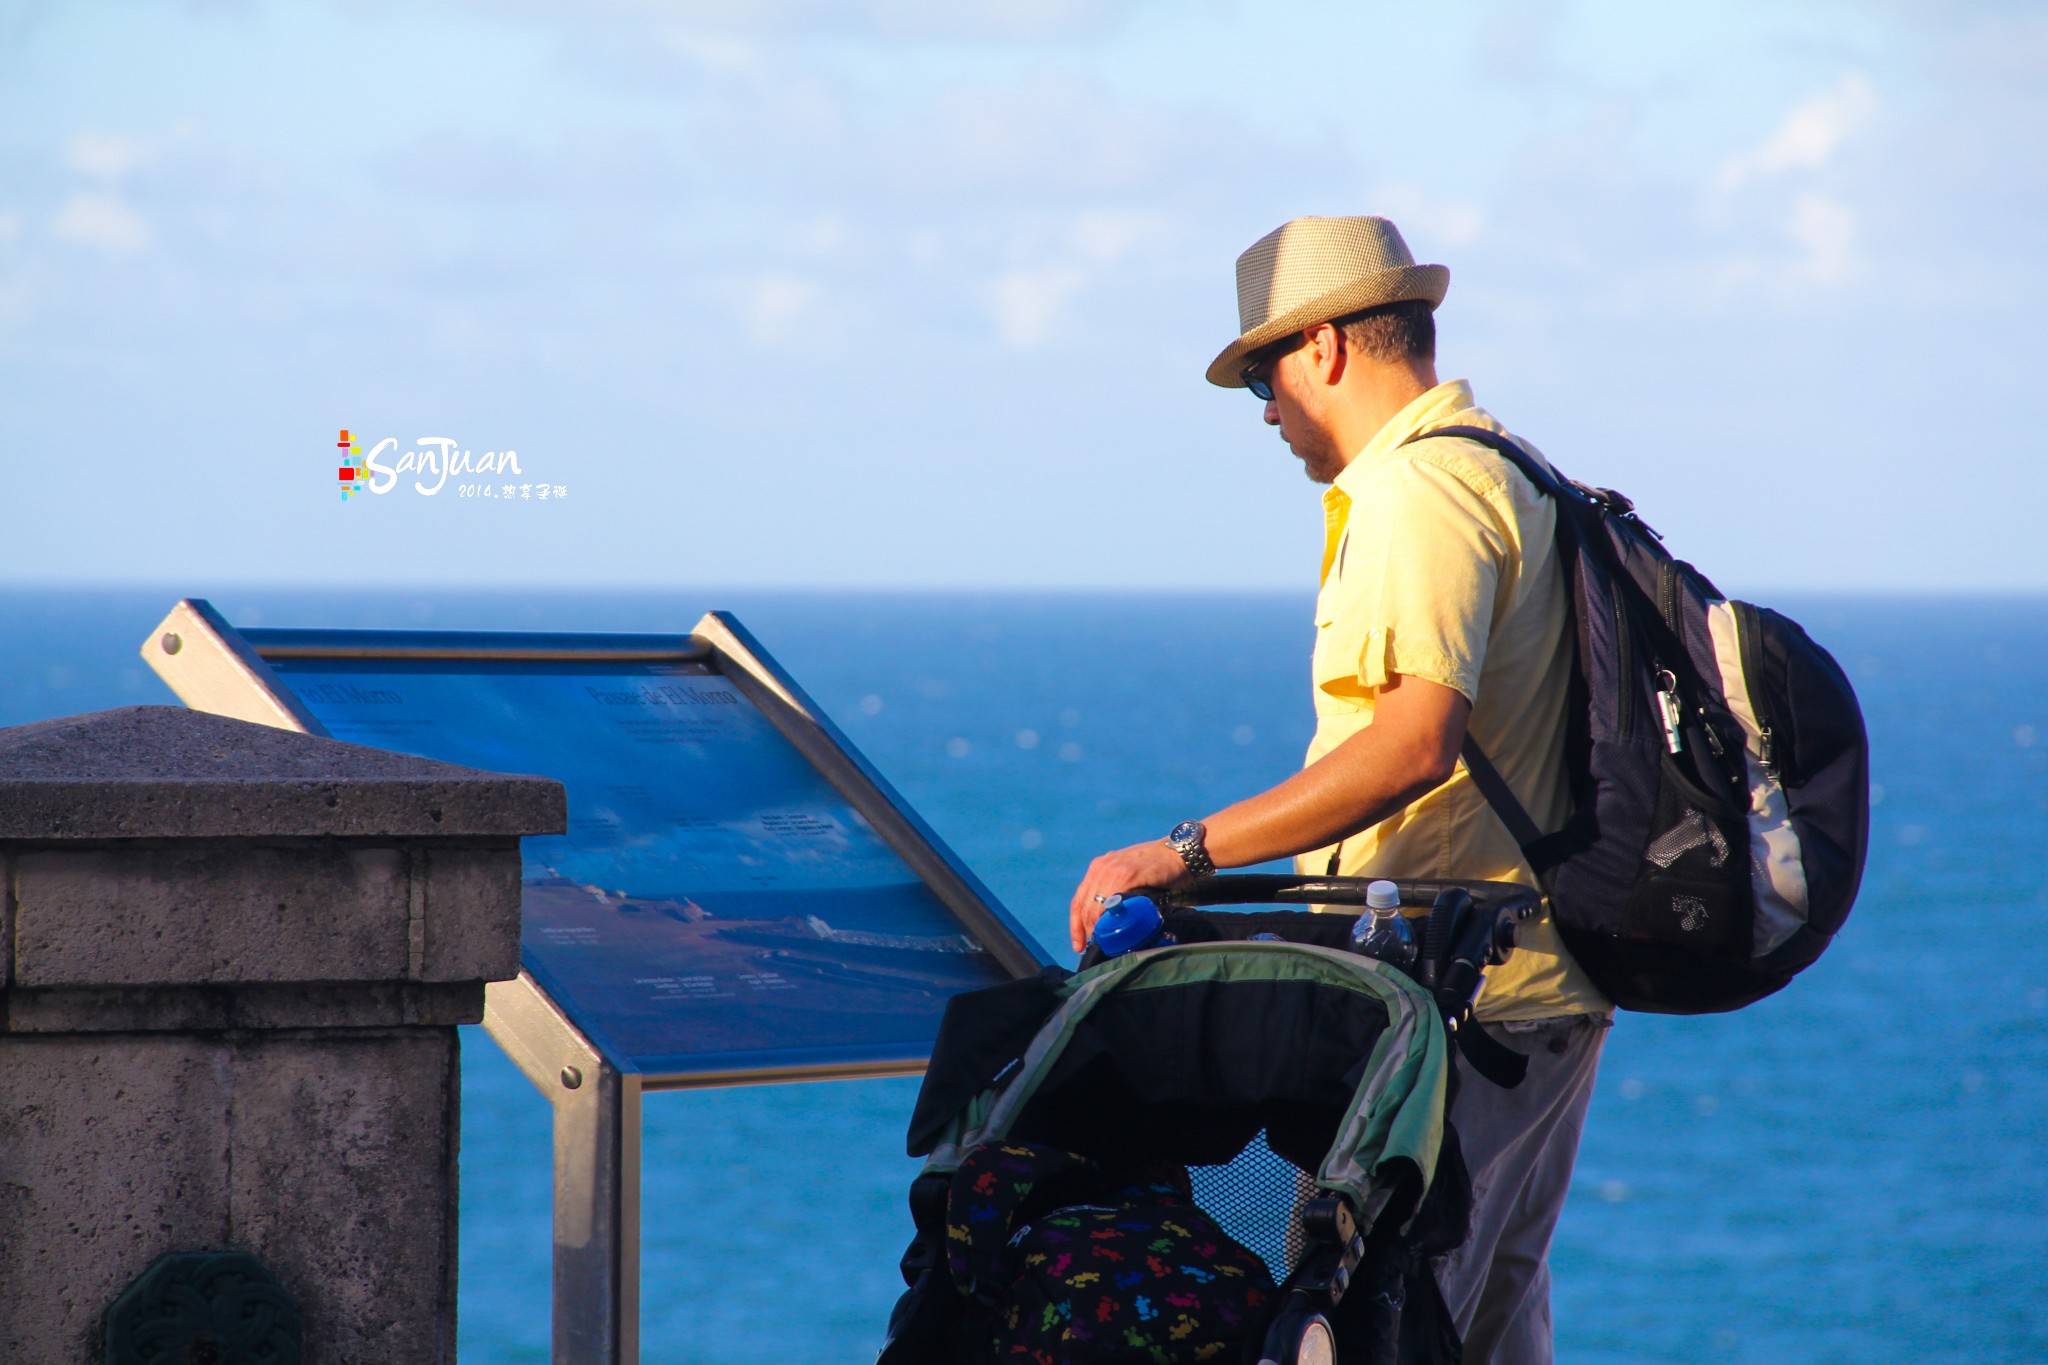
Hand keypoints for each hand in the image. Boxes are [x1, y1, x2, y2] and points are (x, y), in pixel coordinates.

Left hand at [1068, 840, 1191, 952]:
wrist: (1180, 853)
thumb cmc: (1157, 868)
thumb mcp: (1129, 873)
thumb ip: (1117, 888)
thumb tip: (1111, 920)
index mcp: (1099, 867)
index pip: (1079, 900)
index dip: (1075, 924)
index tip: (1078, 944)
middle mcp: (1102, 867)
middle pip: (1083, 904)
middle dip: (1082, 929)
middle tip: (1088, 947)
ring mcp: (1114, 869)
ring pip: (1094, 904)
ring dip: (1095, 926)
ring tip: (1102, 941)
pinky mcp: (1128, 873)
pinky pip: (1111, 899)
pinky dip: (1108, 916)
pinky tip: (1111, 928)